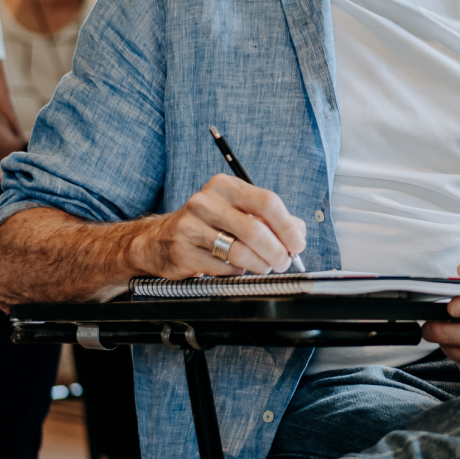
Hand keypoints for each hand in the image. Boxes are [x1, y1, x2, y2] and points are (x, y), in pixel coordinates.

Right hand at [125, 174, 305, 277]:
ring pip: (240, 252)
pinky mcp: (183, 251)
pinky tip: (235, 268)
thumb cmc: (208, 224)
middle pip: (256, 230)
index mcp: (225, 186)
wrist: (160, 239)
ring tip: (263, 267)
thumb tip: (299, 233)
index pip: (268, 202)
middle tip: (283, 262)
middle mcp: (206, 201)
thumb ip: (271, 219)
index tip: (297, 244)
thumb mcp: (238, 211)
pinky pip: (223, 268)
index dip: (288, 227)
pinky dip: (237, 272)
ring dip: (259, 265)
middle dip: (277, 252)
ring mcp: (191, 226)